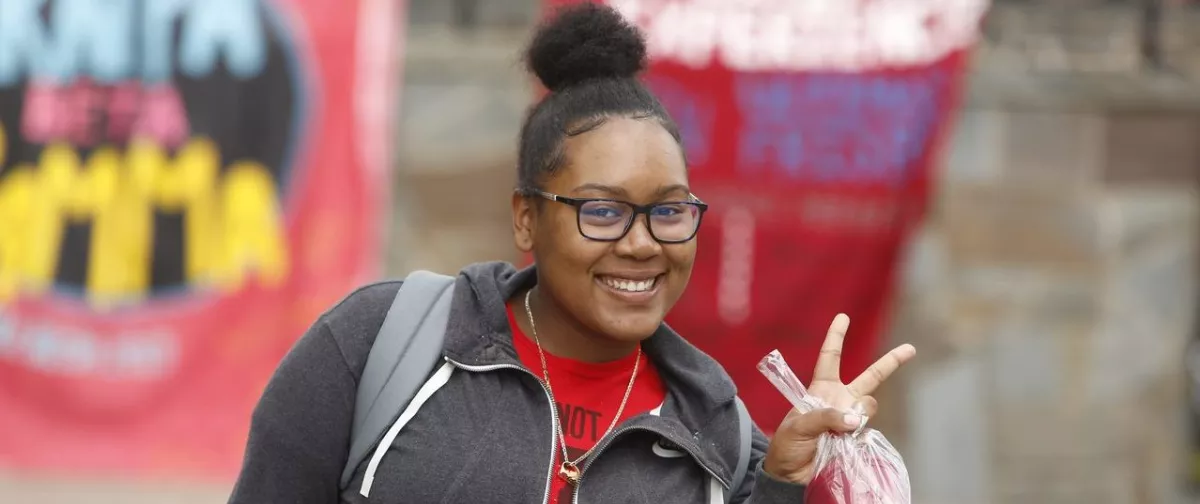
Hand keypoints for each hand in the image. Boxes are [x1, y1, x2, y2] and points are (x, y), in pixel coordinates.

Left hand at [761, 314, 915, 483]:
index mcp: (821, 390)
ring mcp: (851, 419)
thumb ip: (825, 417)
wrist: (791, 475)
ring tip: (839, 429)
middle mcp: (840, 400)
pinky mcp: (857, 439)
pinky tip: (846, 441)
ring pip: (870, 406)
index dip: (836, 337)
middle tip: (910, 349)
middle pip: (870, 378)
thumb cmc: (787, 445)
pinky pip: (869, 430)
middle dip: (890, 363)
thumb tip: (854, 418)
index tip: (843, 317)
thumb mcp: (798, 425)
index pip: (830, 358)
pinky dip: (861, 434)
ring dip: (859, 414)